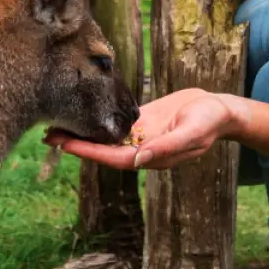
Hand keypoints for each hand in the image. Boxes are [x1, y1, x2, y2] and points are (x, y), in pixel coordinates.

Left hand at [42, 88, 247, 169]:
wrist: (221, 109)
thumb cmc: (209, 121)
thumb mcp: (192, 132)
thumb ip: (167, 146)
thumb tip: (140, 160)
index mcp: (152, 155)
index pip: (113, 158)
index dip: (89, 152)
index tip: (66, 144)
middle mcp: (142, 149)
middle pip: (103, 149)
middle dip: (77, 143)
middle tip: (48, 135)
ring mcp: (141, 135)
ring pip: (105, 137)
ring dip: (82, 132)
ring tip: (55, 126)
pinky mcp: (142, 121)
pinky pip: (115, 123)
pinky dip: (97, 119)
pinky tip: (79, 112)